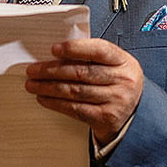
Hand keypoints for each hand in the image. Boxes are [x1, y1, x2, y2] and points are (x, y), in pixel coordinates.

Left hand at [24, 38, 143, 144]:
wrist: (134, 114)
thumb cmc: (116, 84)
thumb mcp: (114, 66)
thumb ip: (92, 58)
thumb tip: (55, 55)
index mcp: (124, 62)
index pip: (99, 50)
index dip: (75, 48)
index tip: (54, 49)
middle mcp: (123, 81)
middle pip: (81, 73)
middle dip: (52, 71)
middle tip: (32, 70)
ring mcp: (116, 101)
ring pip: (75, 91)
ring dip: (48, 87)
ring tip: (32, 84)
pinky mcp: (105, 118)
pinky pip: (75, 109)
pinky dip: (55, 103)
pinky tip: (43, 98)